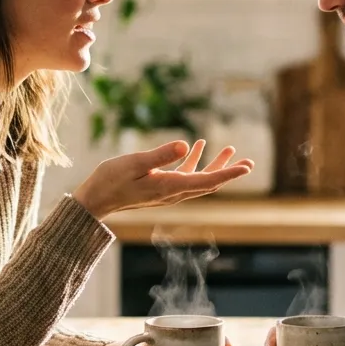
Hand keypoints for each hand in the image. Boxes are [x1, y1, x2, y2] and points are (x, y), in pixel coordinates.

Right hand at [72, 139, 254, 220]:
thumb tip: (186, 145)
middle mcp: (173, 193)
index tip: (247, 167)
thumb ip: (161, 154)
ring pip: (199, 179)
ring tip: (230, 149)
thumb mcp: (135, 163)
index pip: (207, 181)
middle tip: (249, 163)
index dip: (229, 173)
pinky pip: (184, 176)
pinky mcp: (160, 187)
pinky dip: (194, 162)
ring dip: (215, 165)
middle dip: (229, 172)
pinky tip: (195, 146)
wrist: (95, 200)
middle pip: (209, 183)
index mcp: (170, 187)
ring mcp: (167, 192)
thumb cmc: (111, 180)